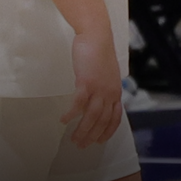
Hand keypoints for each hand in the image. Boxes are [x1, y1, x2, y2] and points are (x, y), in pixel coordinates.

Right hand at [62, 31, 123, 147]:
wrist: (97, 35)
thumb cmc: (99, 52)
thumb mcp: (107, 73)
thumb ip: (104, 87)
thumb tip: (98, 98)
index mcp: (116, 91)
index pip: (115, 117)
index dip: (108, 131)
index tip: (99, 141)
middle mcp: (110, 93)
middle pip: (102, 121)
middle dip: (92, 136)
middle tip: (81, 145)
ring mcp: (99, 88)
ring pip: (92, 116)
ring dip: (82, 130)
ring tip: (73, 139)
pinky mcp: (86, 82)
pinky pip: (78, 104)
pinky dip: (72, 114)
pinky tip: (64, 120)